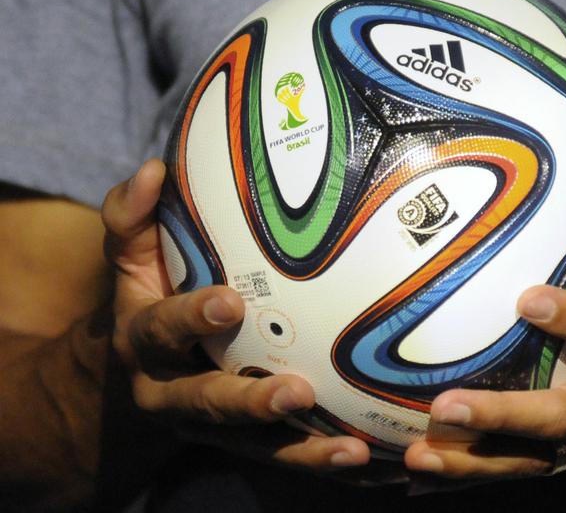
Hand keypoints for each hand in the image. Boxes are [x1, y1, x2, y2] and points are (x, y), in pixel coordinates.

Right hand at [102, 160, 372, 472]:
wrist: (142, 367)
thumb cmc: (149, 295)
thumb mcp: (130, 256)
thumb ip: (133, 216)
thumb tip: (155, 169)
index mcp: (145, 342)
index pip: (161, 330)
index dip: (190, 317)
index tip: (228, 303)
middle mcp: (171, 392)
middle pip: (207, 403)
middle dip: (250, 402)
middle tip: (297, 393)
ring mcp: (209, 427)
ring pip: (254, 445)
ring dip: (301, 449)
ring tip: (349, 449)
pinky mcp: (244, 444)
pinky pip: (284, 457)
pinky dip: (323, 463)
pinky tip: (369, 460)